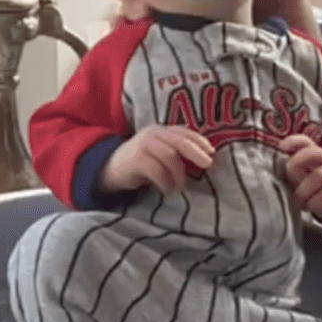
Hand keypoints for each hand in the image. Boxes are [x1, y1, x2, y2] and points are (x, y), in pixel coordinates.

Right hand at [99, 126, 214, 195]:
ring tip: (181, 187)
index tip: (212, 151)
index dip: (199, 140)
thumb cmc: (140, 163)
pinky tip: (168, 190)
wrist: (109, 169)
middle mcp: (152, 134)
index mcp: (161, 131)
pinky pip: (157, 170)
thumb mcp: (158, 154)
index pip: (183, 132)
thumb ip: (175, 154)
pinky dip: (166, 182)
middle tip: (208, 164)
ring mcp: (143, 145)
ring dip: (179, 174)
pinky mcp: (135, 160)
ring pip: (169, 156)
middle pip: (179, 141)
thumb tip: (202, 163)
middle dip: (196, 152)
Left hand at [280, 133, 321, 223]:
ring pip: (321, 175)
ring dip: (304, 189)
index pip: (304, 142)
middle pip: (316, 153)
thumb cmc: (308, 185)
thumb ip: (287, 170)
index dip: (293, 141)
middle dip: (299, 163)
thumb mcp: (297, 176)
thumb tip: (270, 173)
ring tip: (296, 200)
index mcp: (310, 153)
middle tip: (289, 181)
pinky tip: (308, 206)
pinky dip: (315, 201)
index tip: (282, 147)